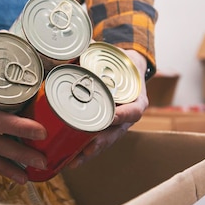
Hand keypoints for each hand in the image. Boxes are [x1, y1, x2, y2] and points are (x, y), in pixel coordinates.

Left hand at [67, 49, 149, 168]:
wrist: (126, 69)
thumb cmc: (118, 63)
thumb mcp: (112, 55)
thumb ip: (94, 49)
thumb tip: (75, 42)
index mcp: (136, 99)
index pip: (134, 110)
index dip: (123, 115)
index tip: (112, 117)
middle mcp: (127, 117)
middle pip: (115, 134)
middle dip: (100, 143)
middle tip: (86, 149)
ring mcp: (116, 127)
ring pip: (104, 143)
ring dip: (88, 154)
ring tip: (73, 162)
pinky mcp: (104, 131)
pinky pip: (95, 144)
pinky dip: (82, 153)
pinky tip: (68, 162)